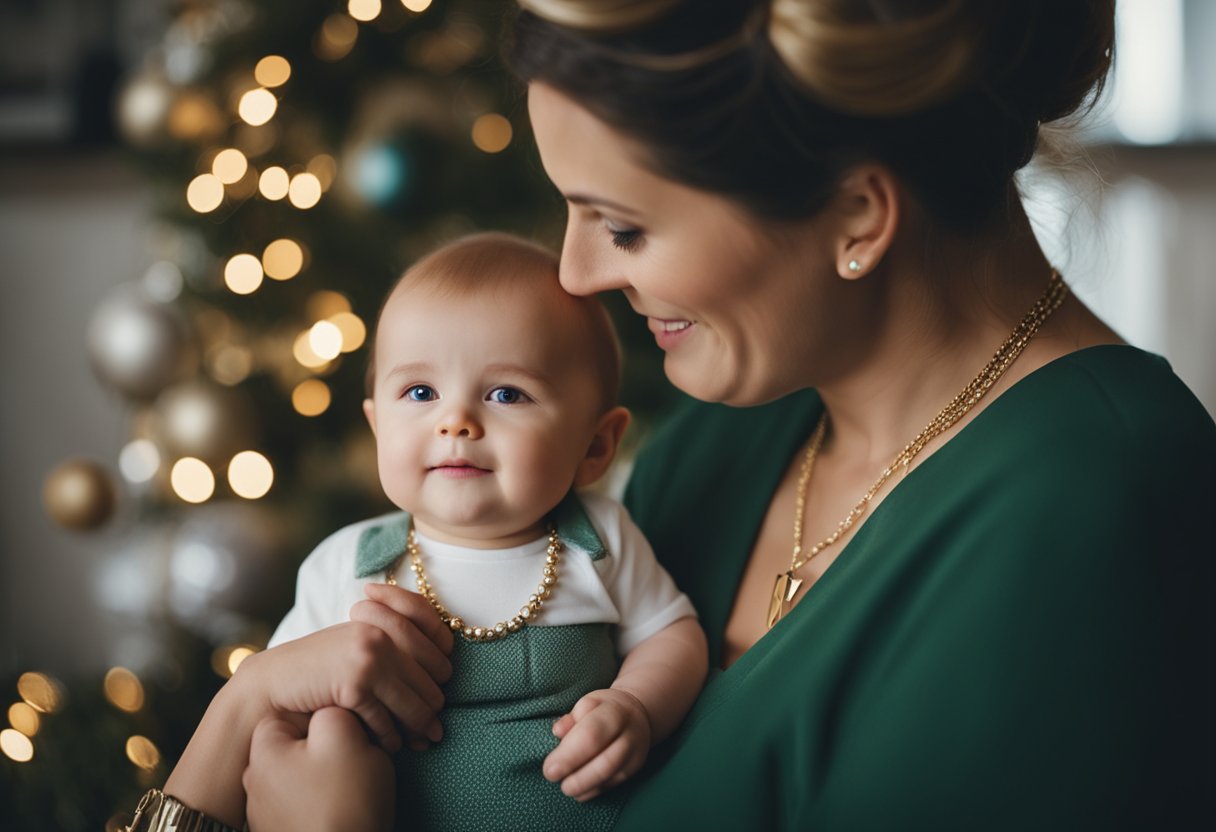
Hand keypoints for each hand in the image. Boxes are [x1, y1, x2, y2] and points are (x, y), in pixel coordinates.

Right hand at [238, 583, 453, 751]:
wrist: (270, 686)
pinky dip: (390, 738)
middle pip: (433, 678)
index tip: (440, 698)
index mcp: (385, 621)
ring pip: (415, 702)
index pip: (439, 644)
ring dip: (418, 727)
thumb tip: (438, 687)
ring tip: (421, 742)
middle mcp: (381, 634)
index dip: (443, 675)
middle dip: (433, 708)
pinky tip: (389, 747)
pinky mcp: (355, 684)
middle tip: (434, 732)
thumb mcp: (358, 650)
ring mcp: (369, 657)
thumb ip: (394, 654)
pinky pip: (387, 720)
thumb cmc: (317, 673)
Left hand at [244, 707, 393, 831]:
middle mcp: (255, 781)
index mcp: (264, 751)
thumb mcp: (346, 737)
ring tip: (352, 788)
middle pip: (299, 744)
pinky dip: (325, 803)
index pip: (292, 713)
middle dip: (329, 747)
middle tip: (355, 757)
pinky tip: (345, 809)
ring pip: (304, 774)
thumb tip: (335, 709)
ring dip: (328, 776)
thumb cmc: (343, 802)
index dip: (325, 716)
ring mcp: (266, 812)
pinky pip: (308, 803)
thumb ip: (335, 709)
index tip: (348, 728)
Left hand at [542, 688, 651, 801]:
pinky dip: (593, 791)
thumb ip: (572, 717)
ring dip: (585, 786)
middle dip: (578, 776)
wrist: (635, 714)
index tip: (549, 768)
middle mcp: (629, 734)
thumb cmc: (604, 709)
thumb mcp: (588, 703)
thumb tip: (558, 731)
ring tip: (566, 788)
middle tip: (553, 778)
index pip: (592, 735)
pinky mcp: (634, 768)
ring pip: (611, 775)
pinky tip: (578, 792)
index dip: (569, 755)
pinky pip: (613, 783)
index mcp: (614, 712)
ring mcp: (634, 753)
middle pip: (605, 761)